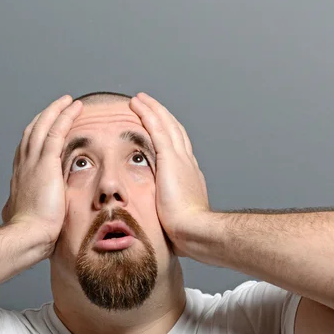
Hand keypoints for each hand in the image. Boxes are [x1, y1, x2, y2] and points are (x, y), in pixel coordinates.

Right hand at [1, 95, 82, 254]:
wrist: (28, 236)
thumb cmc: (31, 234)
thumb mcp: (24, 217)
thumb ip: (25, 210)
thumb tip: (18, 214)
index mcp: (21, 177)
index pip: (28, 148)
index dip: (37, 135)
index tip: (47, 128)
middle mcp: (23, 164)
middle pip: (33, 131)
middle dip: (45, 117)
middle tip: (58, 106)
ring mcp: (33, 162)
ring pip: (44, 125)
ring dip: (56, 110)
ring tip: (69, 101)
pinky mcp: (45, 162)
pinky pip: (56, 130)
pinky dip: (65, 116)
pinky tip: (75, 107)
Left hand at [129, 92, 209, 257]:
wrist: (196, 232)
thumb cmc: (186, 234)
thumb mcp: (176, 219)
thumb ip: (168, 213)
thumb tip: (160, 222)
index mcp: (189, 177)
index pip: (178, 150)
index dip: (169, 136)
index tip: (160, 129)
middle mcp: (187, 164)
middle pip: (175, 131)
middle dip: (162, 117)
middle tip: (149, 105)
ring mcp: (180, 160)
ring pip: (166, 125)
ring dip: (153, 109)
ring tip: (139, 99)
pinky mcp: (170, 160)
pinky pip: (157, 129)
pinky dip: (148, 114)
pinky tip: (137, 104)